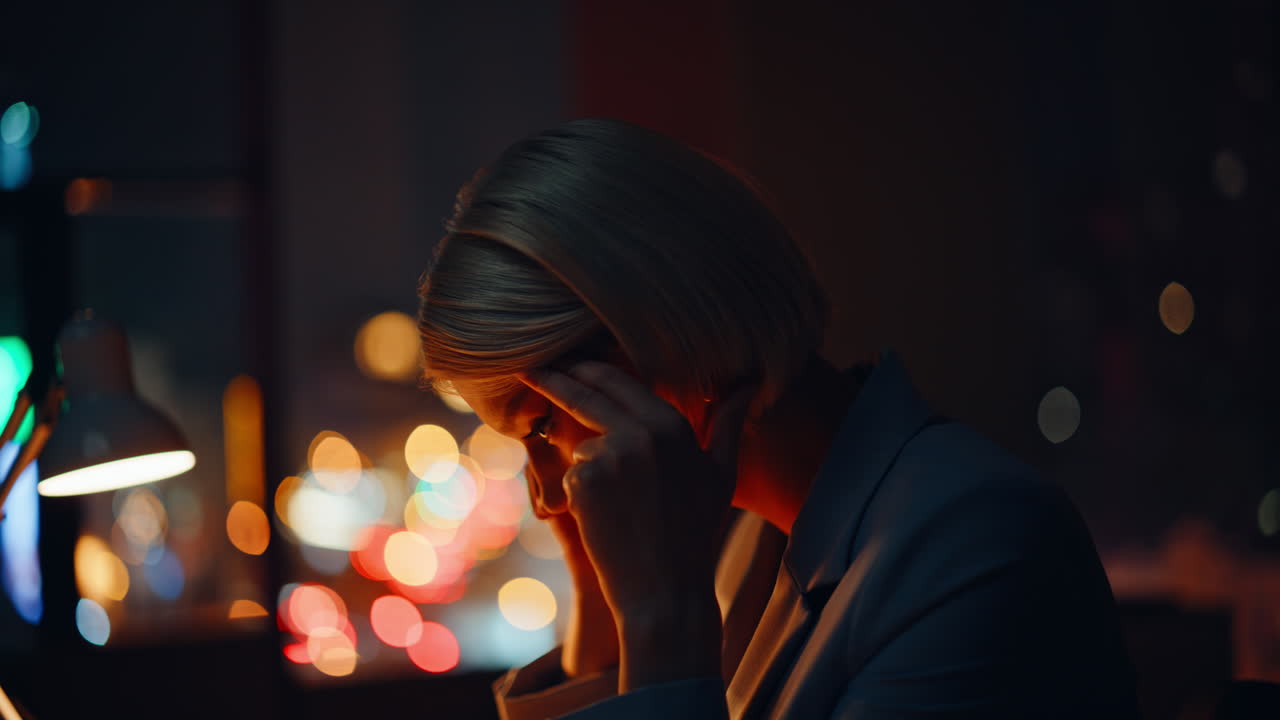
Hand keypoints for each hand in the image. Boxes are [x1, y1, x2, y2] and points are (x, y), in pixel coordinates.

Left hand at [519, 362, 756, 690]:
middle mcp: (639, 432)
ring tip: (622, 510)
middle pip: (586, 396)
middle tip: (530, 369)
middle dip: (554, 380)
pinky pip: (571, 478)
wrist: (665, 589)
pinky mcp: (583, 483)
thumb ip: (728, 422)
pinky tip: (606, 521)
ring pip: (582, 448)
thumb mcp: (721, 473)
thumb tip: (748, 384)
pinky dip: (580, 497)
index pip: (620, 382)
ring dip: (590, 470)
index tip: (566, 358)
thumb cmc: (695, 532)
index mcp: (672, 425)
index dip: (588, 368)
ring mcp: (608, 457)